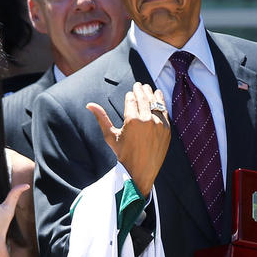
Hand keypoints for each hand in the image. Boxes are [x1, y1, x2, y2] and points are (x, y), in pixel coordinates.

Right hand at [87, 82, 170, 196]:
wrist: (141, 172)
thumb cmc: (123, 155)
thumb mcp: (110, 136)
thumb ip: (102, 118)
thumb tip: (89, 105)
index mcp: (132, 121)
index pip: (131, 100)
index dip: (130, 96)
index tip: (130, 93)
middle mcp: (147, 120)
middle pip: (143, 98)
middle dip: (140, 90)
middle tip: (139, 84)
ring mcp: (159, 124)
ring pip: (155, 103)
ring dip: (151, 93)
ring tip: (148, 88)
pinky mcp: (167, 129)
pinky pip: (164, 111)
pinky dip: (161, 102)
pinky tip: (158, 95)